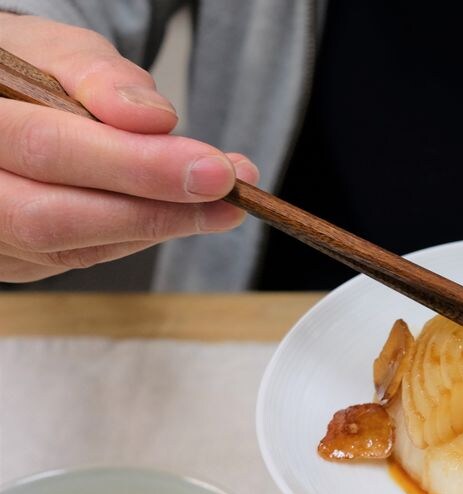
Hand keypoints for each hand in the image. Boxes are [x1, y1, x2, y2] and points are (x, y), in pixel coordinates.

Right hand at [0, 13, 257, 281]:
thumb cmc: (20, 70)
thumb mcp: (52, 50)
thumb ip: (97, 76)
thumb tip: (153, 120)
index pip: (47, 150)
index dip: (136, 165)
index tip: (215, 168)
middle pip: (54, 218)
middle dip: (154, 209)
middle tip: (229, 194)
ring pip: (72, 248)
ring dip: (160, 226)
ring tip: (222, 201)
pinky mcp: (15, 261)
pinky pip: (82, 257)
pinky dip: (139, 233)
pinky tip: (180, 211)